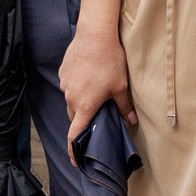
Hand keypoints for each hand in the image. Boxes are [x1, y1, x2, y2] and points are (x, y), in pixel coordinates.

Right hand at [59, 25, 136, 141]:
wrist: (94, 35)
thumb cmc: (109, 61)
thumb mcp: (121, 86)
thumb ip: (124, 106)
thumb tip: (132, 121)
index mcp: (84, 106)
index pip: (74, 134)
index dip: (73, 150)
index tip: (74, 160)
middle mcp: (70, 98)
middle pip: (74, 117)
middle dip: (83, 119)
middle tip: (97, 114)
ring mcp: (65, 84)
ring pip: (71, 100)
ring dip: (81, 100)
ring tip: (95, 89)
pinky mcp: (63, 72)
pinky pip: (69, 86)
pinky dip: (77, 86)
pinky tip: (89, 75)